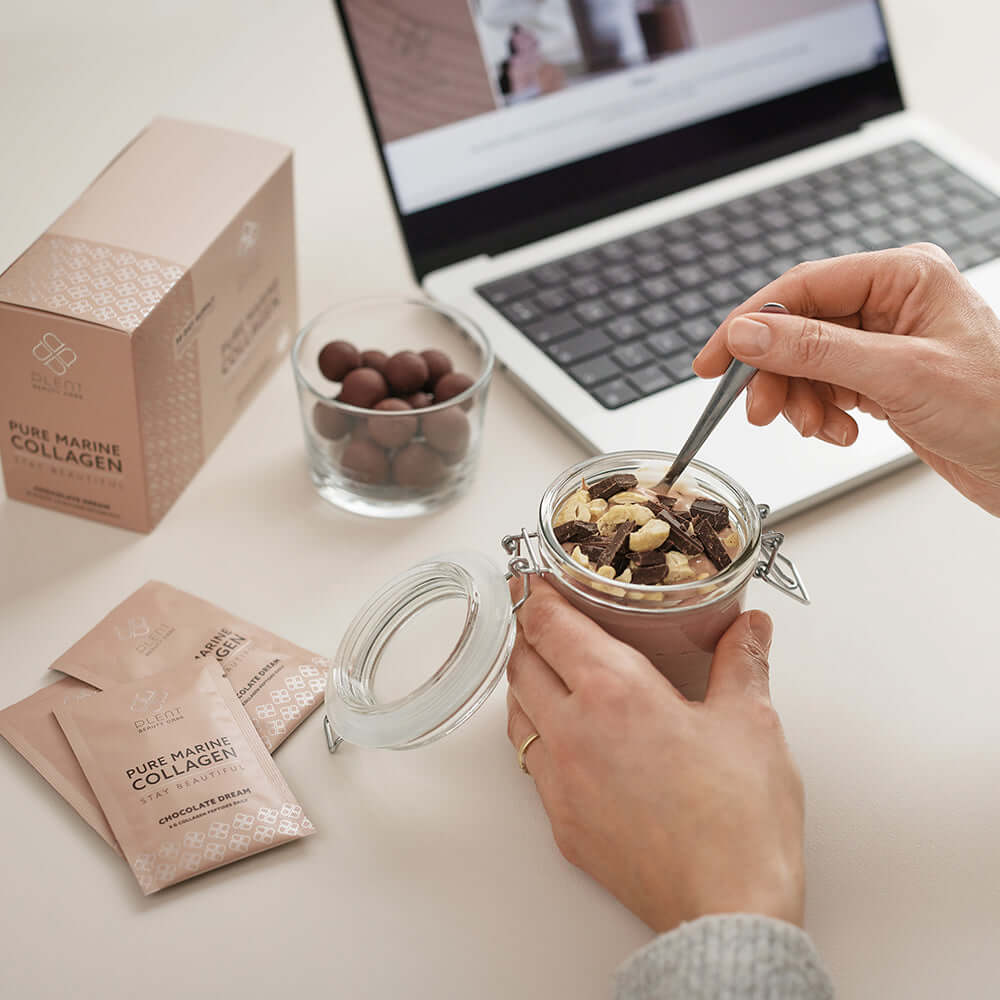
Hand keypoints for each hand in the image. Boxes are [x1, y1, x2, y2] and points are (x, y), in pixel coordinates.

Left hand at [506, 578, 804, 933]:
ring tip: (550, 669)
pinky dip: (537, 734)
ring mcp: (560, 782)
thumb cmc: (739, 820)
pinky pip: (531, 763)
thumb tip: (751, 627)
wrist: (725, 910)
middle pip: (521, 663)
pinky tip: (567, 736)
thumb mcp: (752, 723)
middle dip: (525, 632)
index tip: (531, 578)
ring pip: (516, 713)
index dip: (534, 595)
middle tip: (540, 616)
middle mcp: (572, 732)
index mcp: (613, 692)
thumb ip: (742, 661)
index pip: (549, 626)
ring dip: (526, 682)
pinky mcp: (563, 824)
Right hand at [693, 244, 999, 515]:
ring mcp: (886, 341)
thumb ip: (815, 351)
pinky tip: (844, 430)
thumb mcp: (899, 375)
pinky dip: (822, 413)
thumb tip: (748, 333)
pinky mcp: (883, 377)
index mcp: (903, 276)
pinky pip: (826, 387)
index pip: (802, 288)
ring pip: (806, 362)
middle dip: (776, 373)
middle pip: (797, 328)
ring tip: (819, 428)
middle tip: (761, 411)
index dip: (750, 323)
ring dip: (800, 400)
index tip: (714, 361)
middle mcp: (892, 302)